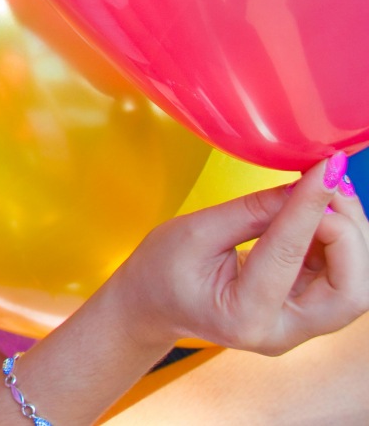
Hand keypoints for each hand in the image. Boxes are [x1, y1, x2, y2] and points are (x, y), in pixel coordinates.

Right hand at [114, 151, 368, 355]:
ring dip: (349, 235)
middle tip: (329, 186)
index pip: (289, 255)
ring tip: (326, 192)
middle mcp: (281, 332)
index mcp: (244, 315)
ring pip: (355, 285)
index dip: (310, 205)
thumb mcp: (195, 231)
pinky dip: (339, 241)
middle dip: (348, 233)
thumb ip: (253, 211)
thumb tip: (304, 185)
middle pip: (350, 291)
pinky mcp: (304, 313)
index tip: (325, 167)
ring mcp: (297, 327)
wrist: (152, 305)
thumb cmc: (161, 271)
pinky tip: (320, 211)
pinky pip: (342, 278)